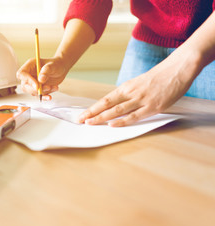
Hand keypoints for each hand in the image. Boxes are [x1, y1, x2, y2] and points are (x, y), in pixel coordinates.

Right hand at [16, 57, 67, 100]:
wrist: (61, 69)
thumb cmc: (56, 64)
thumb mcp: (53, 65)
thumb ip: (46, 70)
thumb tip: (41, 80)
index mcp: (30, 66)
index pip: (22, 74)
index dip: (27, 80)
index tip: (37, 86)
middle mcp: (29, 75)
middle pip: (25, 86)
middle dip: (35, 90)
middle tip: (48, 87)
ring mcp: (33, 83)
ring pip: (32, 92)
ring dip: (44, 92)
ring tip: (54, 87)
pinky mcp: (38, 89)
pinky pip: (38, 96)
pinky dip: (45, 96)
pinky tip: (51, 95)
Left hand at [78, 52, 197, 126]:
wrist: (178, 69)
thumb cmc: (158, 77)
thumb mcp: (138, 84)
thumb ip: (127, 95)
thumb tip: (115, 107)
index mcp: (126, 87)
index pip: (104, 100)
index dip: (92, 109)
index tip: (81, 115)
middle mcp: (130, 93)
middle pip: (106, 105)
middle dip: (91, 113)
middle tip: (79, 120)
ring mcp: (141, 100)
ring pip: (117, 111)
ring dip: (102, 118)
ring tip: (90, 123)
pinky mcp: (153, 106)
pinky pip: (135, 116)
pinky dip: (122, 121)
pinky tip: (112, 125)